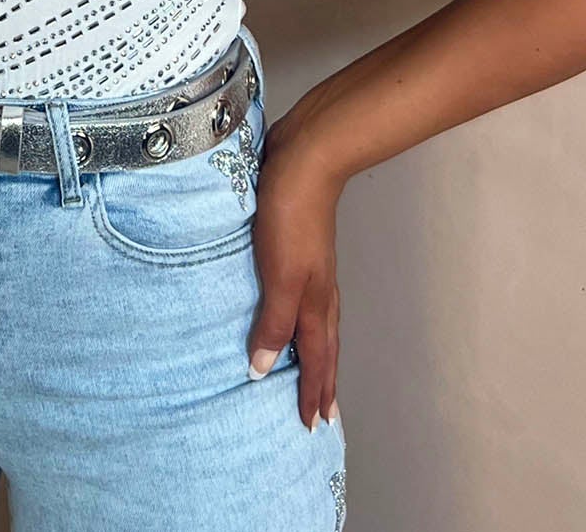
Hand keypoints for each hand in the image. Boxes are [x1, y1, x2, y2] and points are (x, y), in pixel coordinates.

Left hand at [246, 109, 344, 431]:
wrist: (306, 159)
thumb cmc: (291, 216)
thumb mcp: (280, 275)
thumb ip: (273, 322)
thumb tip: (262, 369)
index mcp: (315, 302)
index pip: (314, 360)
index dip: (311, 393)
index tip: (311, 427)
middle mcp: (318, 291)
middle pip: (323, 347)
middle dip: (323, 382)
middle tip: (323, 414)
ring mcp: (311, 268)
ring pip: (317, 323)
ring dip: (315, 353)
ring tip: (311, 371)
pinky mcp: (298, 247)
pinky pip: (301, 297)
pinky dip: (299, 318)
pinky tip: (286, 309)